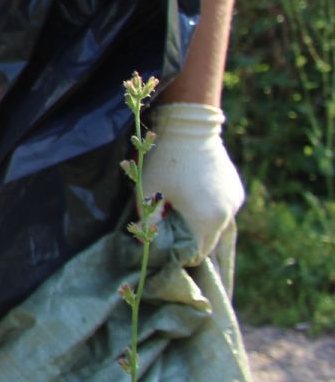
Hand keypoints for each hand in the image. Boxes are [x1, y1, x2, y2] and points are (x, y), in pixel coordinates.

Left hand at [144, 102, 244, 258]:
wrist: (190, 128)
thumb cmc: (165, 162)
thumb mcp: (149, 192)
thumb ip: (147, 221)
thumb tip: (143, 243)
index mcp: (207, 220)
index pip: (196, 253)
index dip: (179, 252)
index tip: (165, 244)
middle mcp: (227, 214)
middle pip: (209, 241)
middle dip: (190, 240)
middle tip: (170, 229)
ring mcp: (235, 202)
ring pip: (217, 225)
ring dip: (201, 223)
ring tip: (181, 209)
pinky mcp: (238, 190)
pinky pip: (223, 209)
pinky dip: (210, 209)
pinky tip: (195, 196)